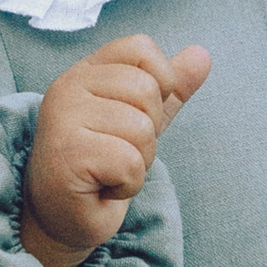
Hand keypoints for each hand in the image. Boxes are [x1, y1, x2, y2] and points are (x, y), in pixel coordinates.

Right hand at [19, 36, 209, 266]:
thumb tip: (203, 54)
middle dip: (148, 133)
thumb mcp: (141, 120)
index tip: (136, 115)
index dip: (158, 83)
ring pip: (140, 129)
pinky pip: (129, 162)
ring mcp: (63, 118)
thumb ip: (170, 90)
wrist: (63, 217)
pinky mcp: (66, 153)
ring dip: (137, 162)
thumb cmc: (100, 167)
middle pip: (146, 90)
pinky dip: (127, 184)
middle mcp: (68, 86)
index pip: (140, 49)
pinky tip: (102, 188)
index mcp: (86, 72)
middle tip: (117, 154)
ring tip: (108, 171)